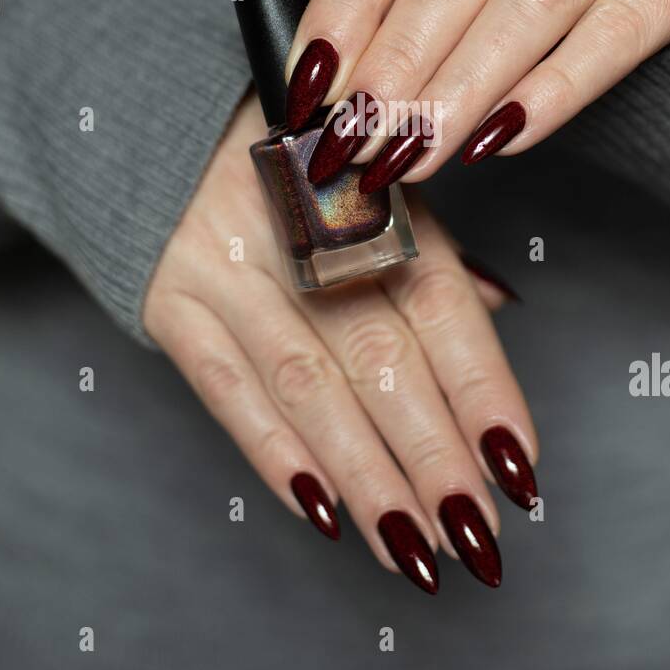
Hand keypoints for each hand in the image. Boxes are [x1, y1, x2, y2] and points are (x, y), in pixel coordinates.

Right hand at [142, 92, 535, 592]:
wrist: (150, 119)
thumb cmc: (284, 158)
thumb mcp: (363, 174)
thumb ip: (424, 243)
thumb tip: (503, 307)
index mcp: (365, 193)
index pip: (440, 304)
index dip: (483, 387)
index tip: (519, 465)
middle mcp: (301, 230)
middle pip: (382, 356)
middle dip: (435, 456)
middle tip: (476, 537)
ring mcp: (231, 268)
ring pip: (310, 387)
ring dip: (368, 476)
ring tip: (414, 551)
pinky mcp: (171, 303)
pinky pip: (227, 390)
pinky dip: (276, 454)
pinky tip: (324, 512)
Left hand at [283, 0, 669, 186]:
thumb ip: (431, 10)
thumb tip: (333, 95)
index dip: (346, 3)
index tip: (309, 85)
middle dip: (399, 57)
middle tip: (358, 138)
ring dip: (464, 83)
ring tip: (418, 151)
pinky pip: (621, 25)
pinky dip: (557, 85)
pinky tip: (508, 136)